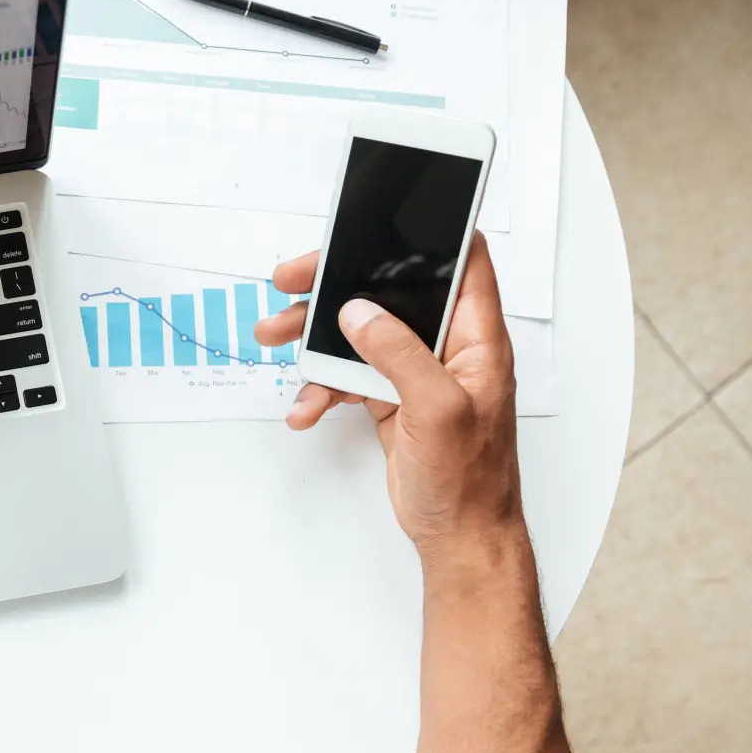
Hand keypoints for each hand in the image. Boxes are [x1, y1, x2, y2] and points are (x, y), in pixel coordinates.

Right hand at [254, 234, 522, 561]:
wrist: (457, 535)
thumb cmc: (472, 482)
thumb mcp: (439, 409)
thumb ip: (399, 354)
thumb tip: (362, 313)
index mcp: (476, 338)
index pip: (464, 260)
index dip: (432, 231)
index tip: (384, 217)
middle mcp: (447, 347)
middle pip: (391, 290)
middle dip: (339, 283)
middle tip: (294, 278)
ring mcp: (416, 372)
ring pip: (359, 332)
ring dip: (315, 337)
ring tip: (275, 336)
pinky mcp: (390, 397)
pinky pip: (347, 375)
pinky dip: (322, 387)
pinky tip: (307, 406)